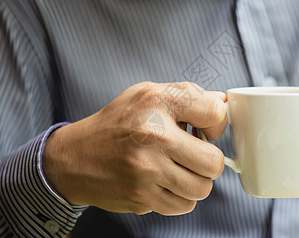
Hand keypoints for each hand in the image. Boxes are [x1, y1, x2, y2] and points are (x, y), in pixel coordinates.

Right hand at [42, 82, 226, 214]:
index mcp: (156, 102)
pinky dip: (180, 197)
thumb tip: (223, 104)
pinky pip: (183, 205)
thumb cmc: (116, 123)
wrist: (75, 158)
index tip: (204, 128)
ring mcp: (146, 170)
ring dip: (196, 181)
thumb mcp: (147, 94)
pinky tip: (164, 182)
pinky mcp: (142, 198)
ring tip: (178, 169)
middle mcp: (152, 135)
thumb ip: (186, 96)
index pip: (214, 113)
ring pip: (202, 189)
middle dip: (209, 159)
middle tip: (194, 154)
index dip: (217, 123)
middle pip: (213, 161)